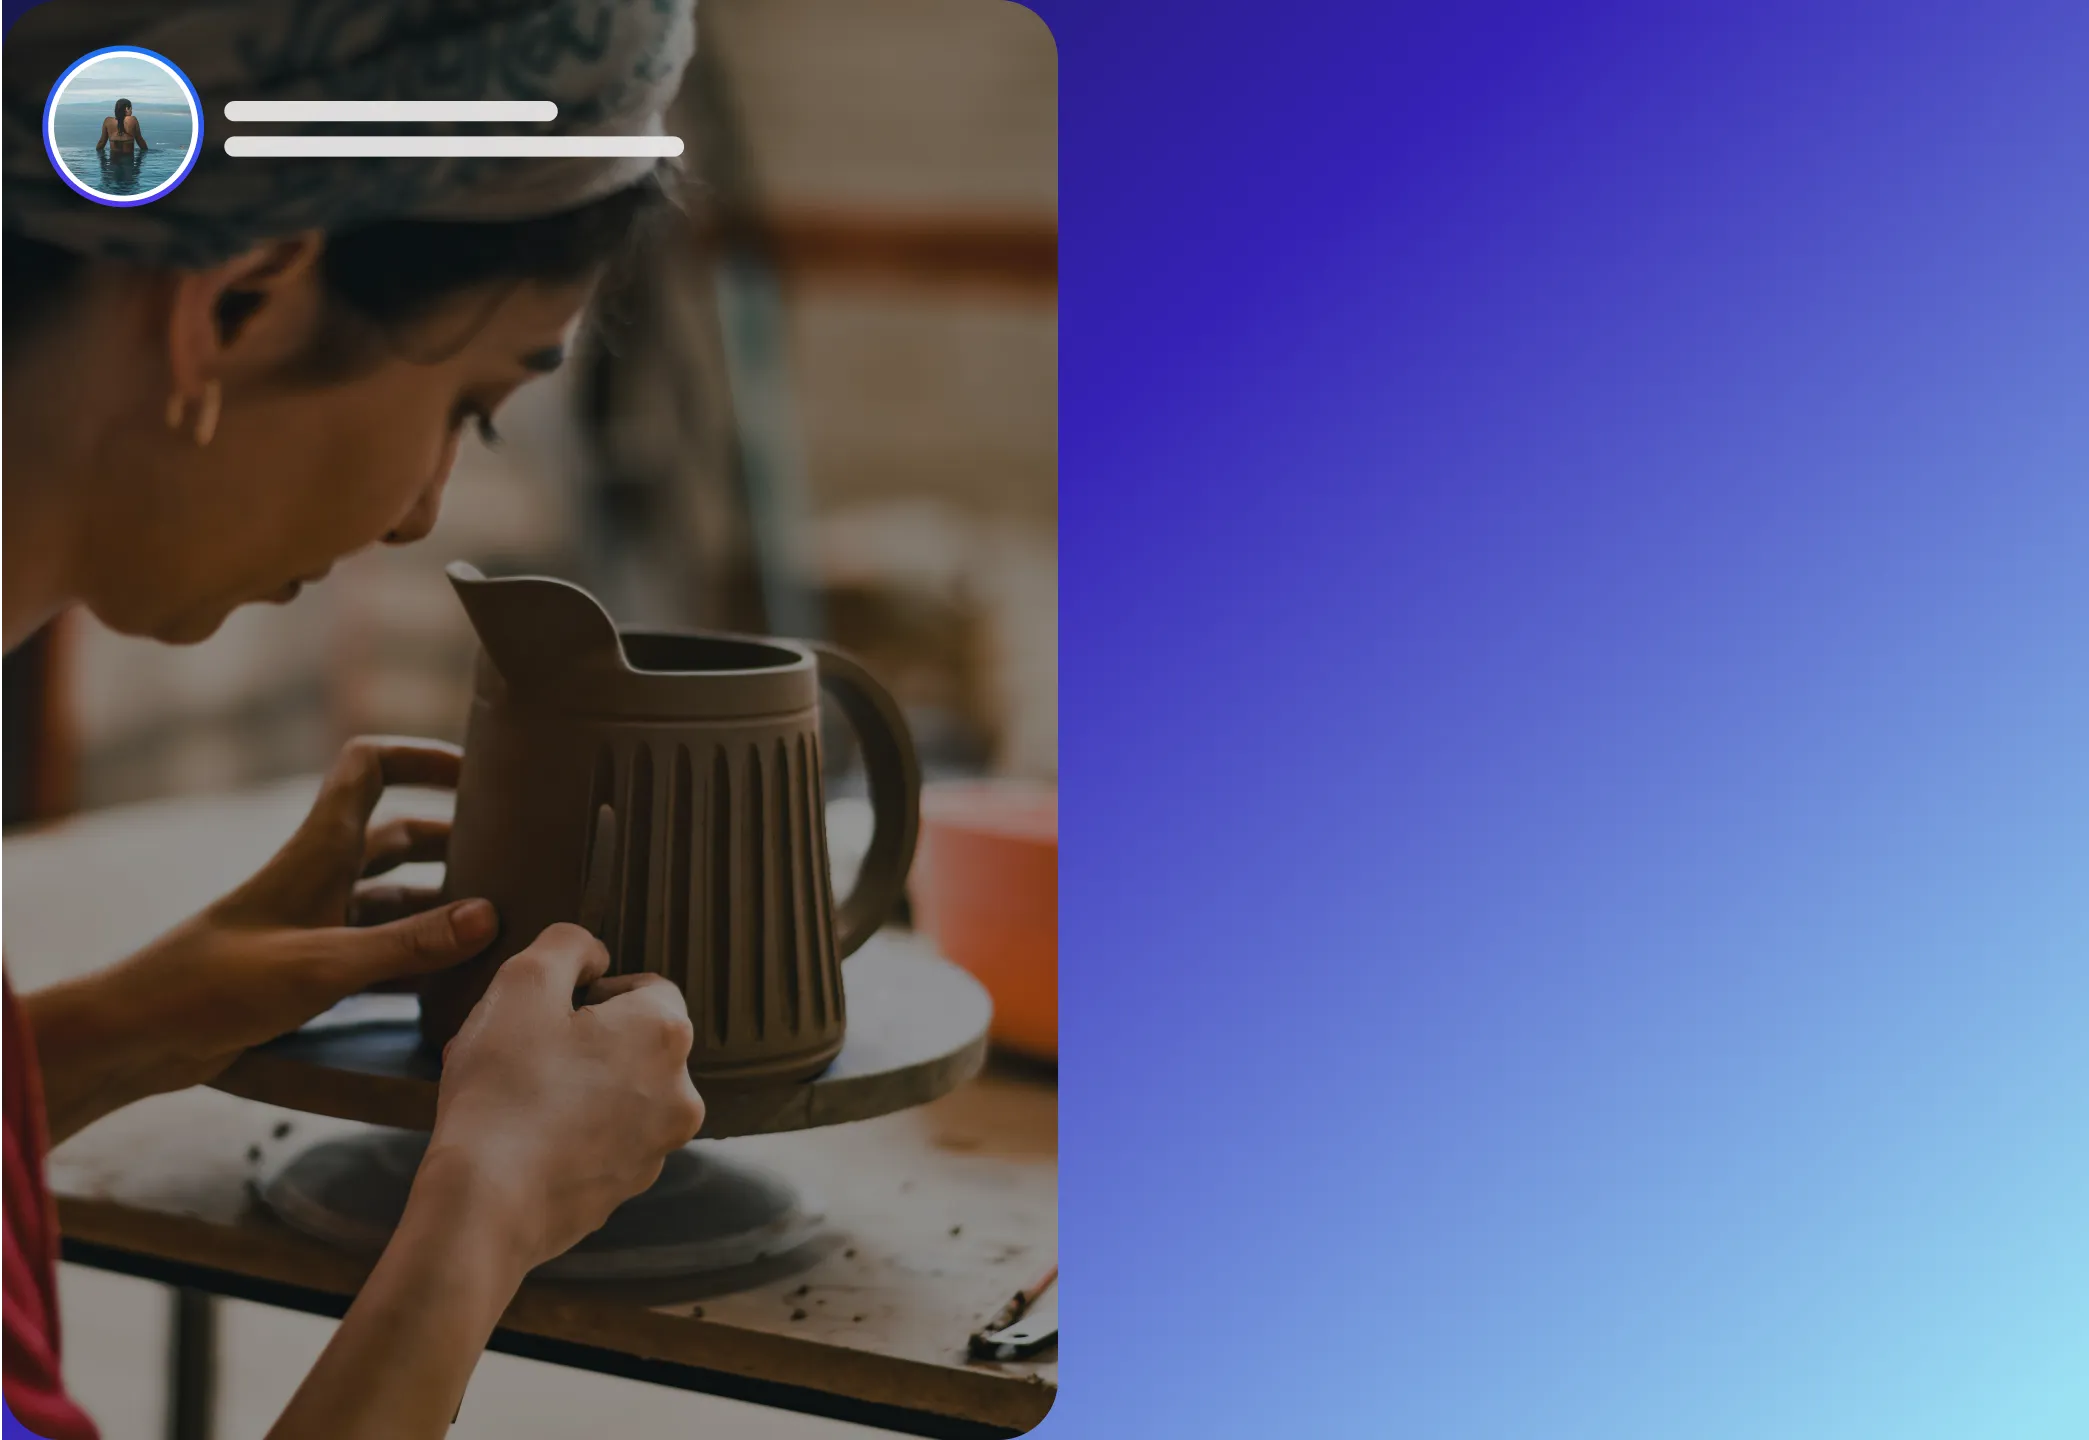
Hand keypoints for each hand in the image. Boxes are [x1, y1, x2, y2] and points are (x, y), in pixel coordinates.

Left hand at [24, 738, 499, 1135]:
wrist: (136, 1036)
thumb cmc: (214, 985)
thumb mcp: (322, 965)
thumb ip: (408, 944)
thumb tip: (488, 915)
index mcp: (317, 851)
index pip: (369, 766)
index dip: (421, 756)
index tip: (476, 774)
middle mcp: (320, 876)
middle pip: (398, 836)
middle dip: (454, 844)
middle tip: (512, 866)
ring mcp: (315, 922)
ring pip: (394, 899)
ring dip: (441, 909)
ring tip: (497, 929)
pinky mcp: (309, 968)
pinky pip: (379, 950)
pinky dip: (416, 959)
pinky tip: (450, 984)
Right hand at [420, 924, 706, 1272]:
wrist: (484, 1208)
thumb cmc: (503, 1091)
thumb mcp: (522, 983)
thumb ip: (566, 945)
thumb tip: (593, 953)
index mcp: (667, 1033)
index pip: (647, 987)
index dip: (592, 991)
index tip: (547, 1013)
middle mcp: (681, 1091)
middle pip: (634, 1042)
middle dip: (584, 1040)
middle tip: (525, 1054)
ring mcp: (659, 1146)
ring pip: (619, 1093)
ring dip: (578, 1086)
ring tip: (518, 1098)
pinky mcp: (629, 1187)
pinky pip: (605, 1141)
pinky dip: (574, 1133)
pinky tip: (524, 1139)